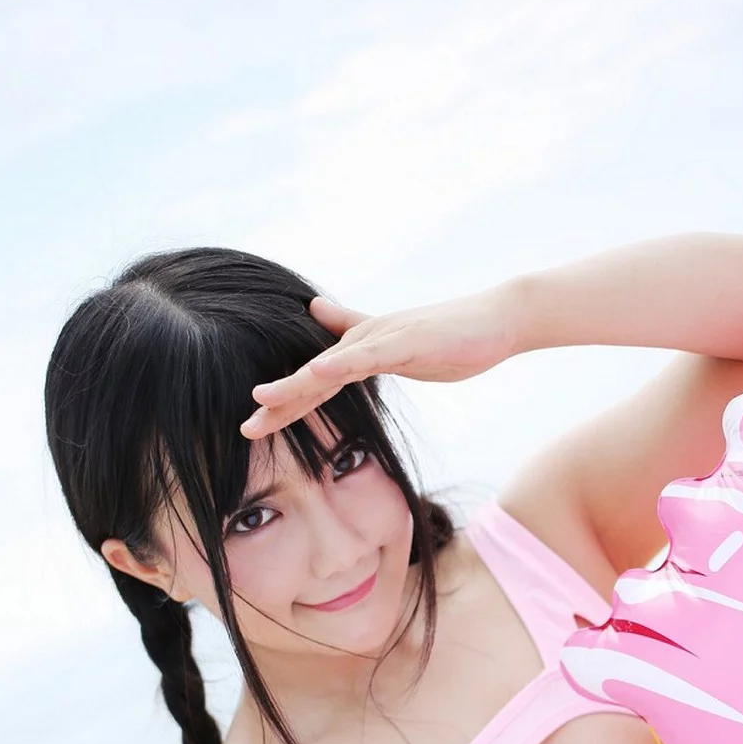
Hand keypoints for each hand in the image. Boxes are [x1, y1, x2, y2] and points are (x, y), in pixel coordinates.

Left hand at [240, 285, 522, 438]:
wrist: (497, 319)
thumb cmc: (455, 337)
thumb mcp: (401, 346)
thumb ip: (362, 335)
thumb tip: (321, 315)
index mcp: (364, 350)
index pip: (318, 382)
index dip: (287, 402)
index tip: (256, 425)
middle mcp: (365, 341)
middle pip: (314, 377)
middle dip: (279, 403)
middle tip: (245, 428)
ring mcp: (384, 339)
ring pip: (332, 366)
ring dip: (296, 383)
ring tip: (262, 400)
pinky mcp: (406, 340)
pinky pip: (368, 354)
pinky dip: (341, 362)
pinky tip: (318, 371)